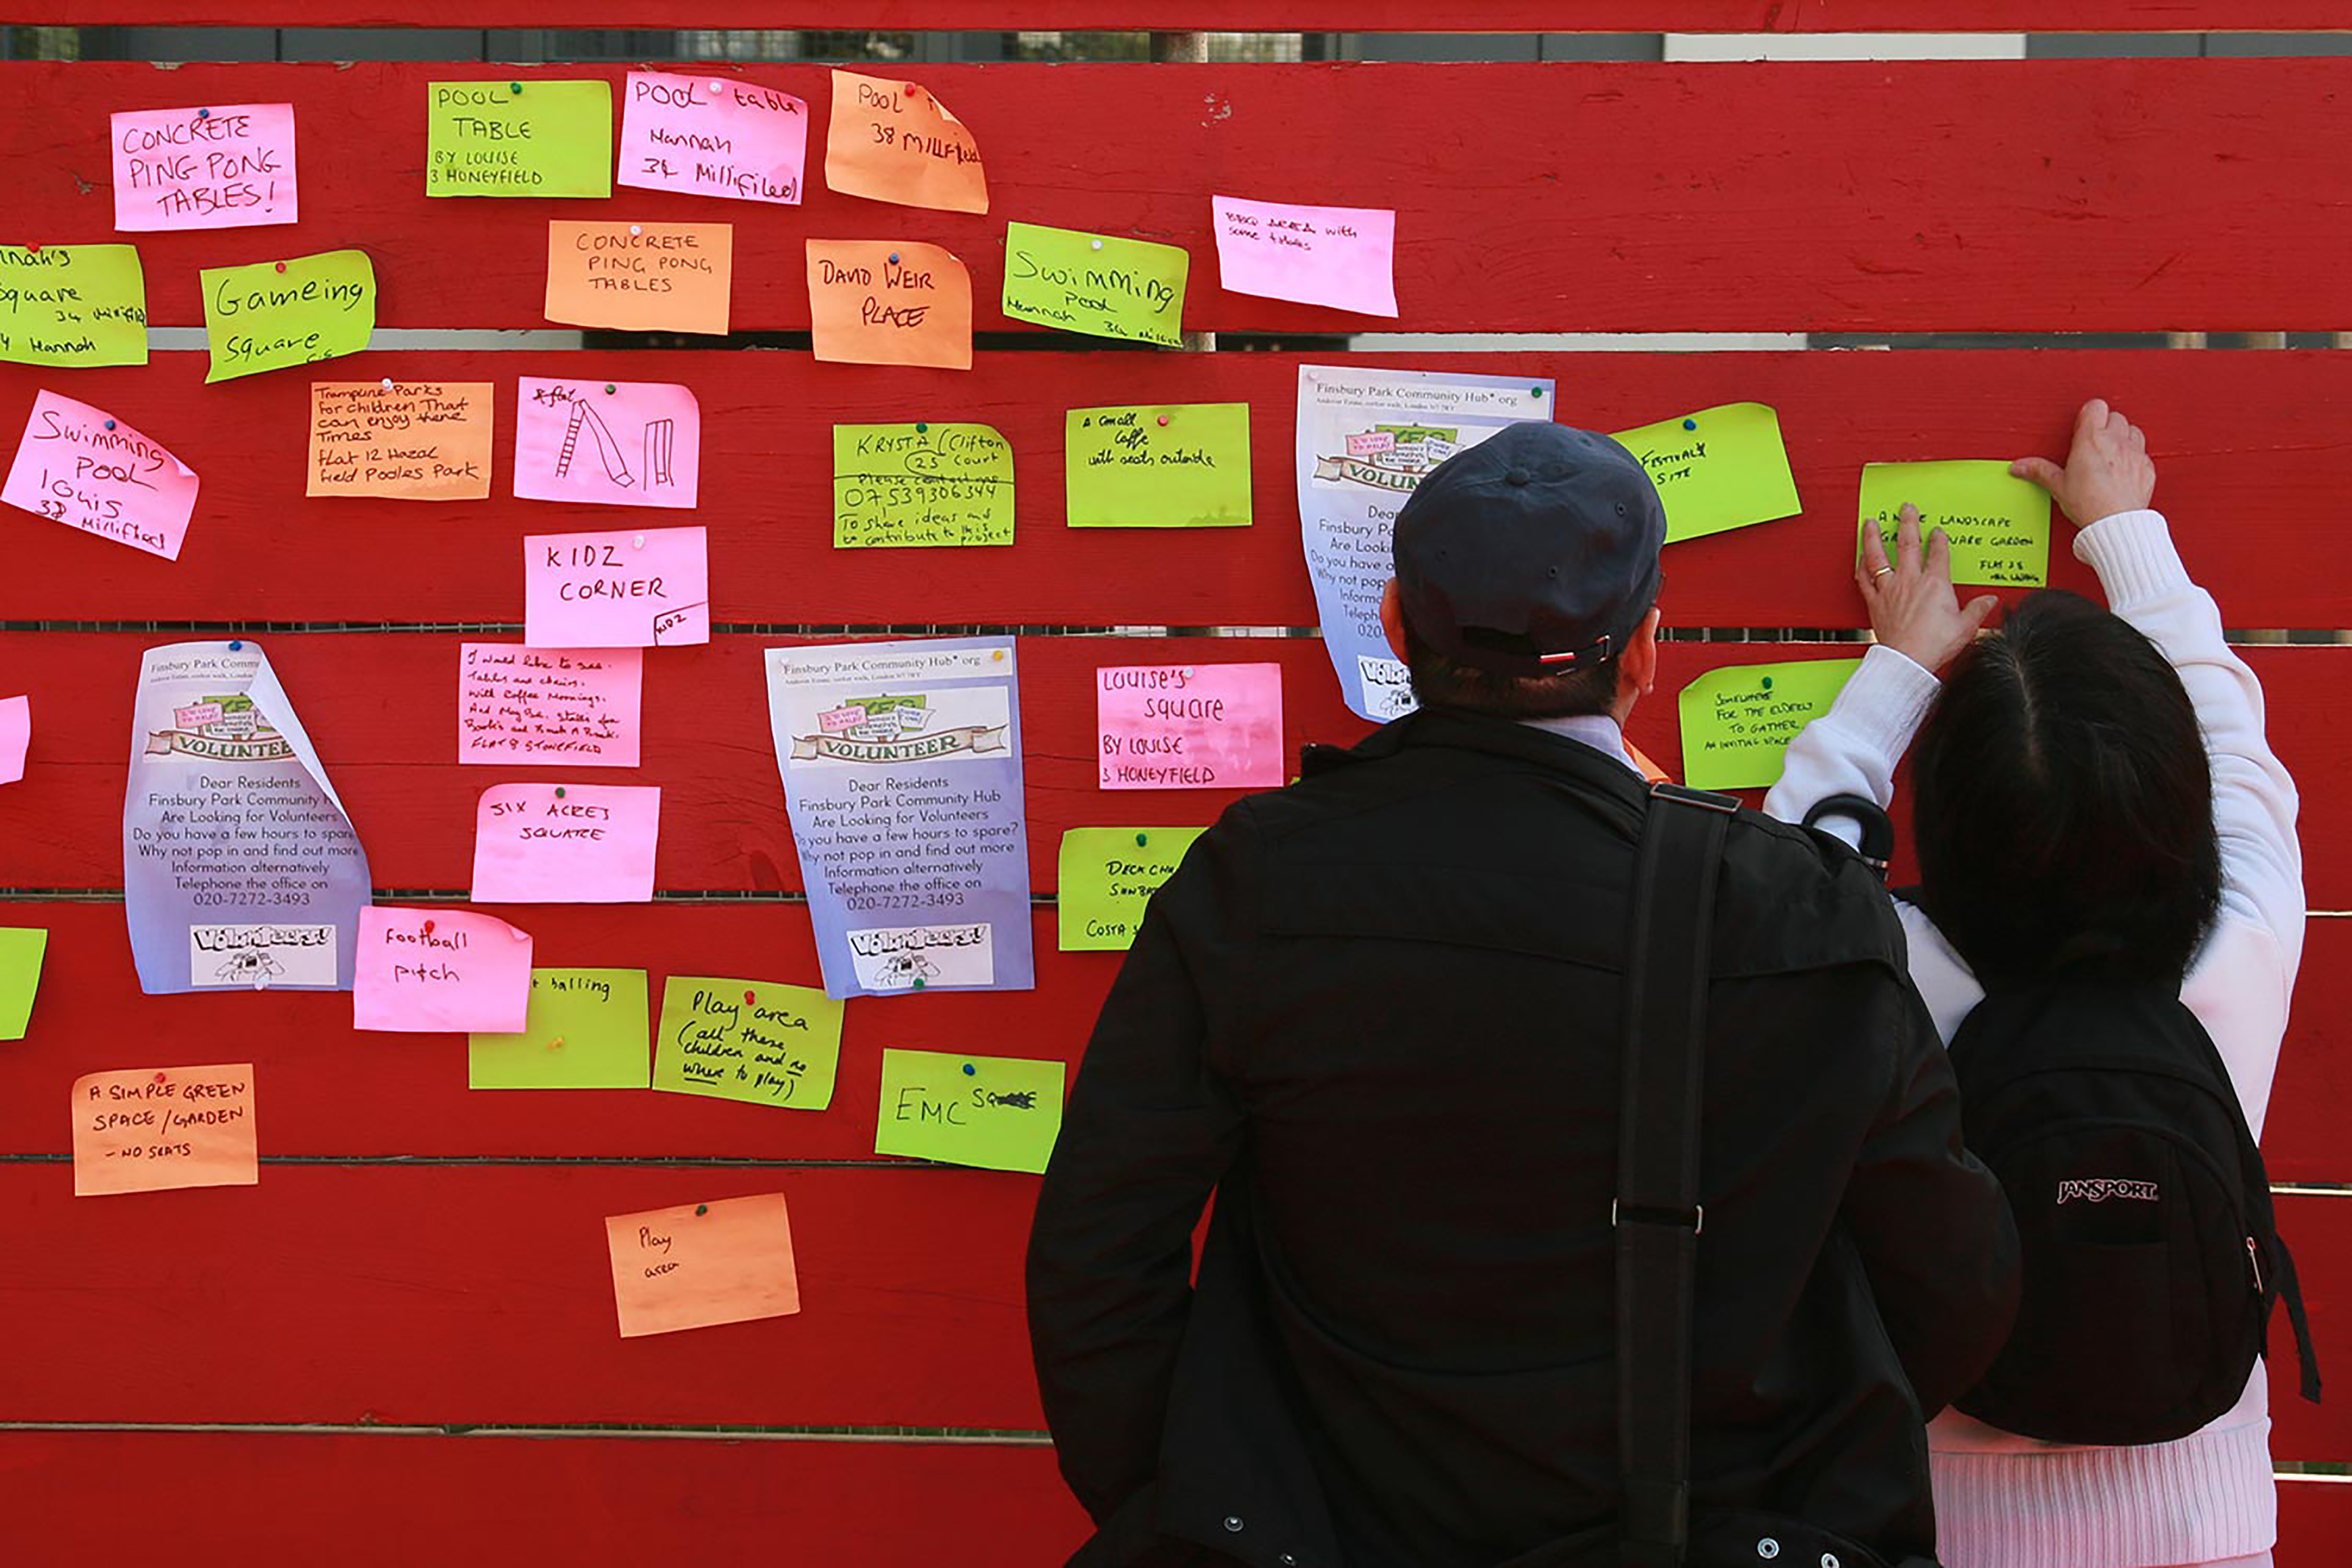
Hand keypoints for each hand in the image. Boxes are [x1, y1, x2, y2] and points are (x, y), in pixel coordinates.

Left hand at [1857, 504, 1999, 674]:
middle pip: (1908, 544)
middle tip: (1906, 508)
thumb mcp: (1965, 626)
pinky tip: (1860, 558)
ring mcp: (1890, 589)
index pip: (1938, 553)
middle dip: (1908, 523)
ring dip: (1873, 537)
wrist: (1909, 659)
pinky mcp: (1875, 602)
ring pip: (1878, 556)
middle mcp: (1910, 581)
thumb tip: (1989, 600)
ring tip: (1870, 522)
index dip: (1939, 540)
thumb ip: (1977, 609)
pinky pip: (1864, 580)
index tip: (1938, 532)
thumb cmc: (1934, 644)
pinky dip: (1861, 567)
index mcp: (1935, 583)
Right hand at [2010, 398, 2155, 527]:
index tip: (2081, 427)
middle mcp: (2116, 441)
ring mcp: (2134, 453)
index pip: (2095, 406)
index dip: (2087, 414)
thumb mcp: (2058, 487)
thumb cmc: (2089, 504)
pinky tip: (2123, 469)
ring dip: (2122, 436)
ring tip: (2110, 452)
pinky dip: (2134, 456)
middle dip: (2104, 425)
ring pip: (2132, 430)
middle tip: (2094, 442)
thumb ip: (2039, 471)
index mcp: (2091, 440)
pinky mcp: (2146, 467)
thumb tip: (2020, 467)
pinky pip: (2143, 452)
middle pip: (2115, 416)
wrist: (2116, 524)